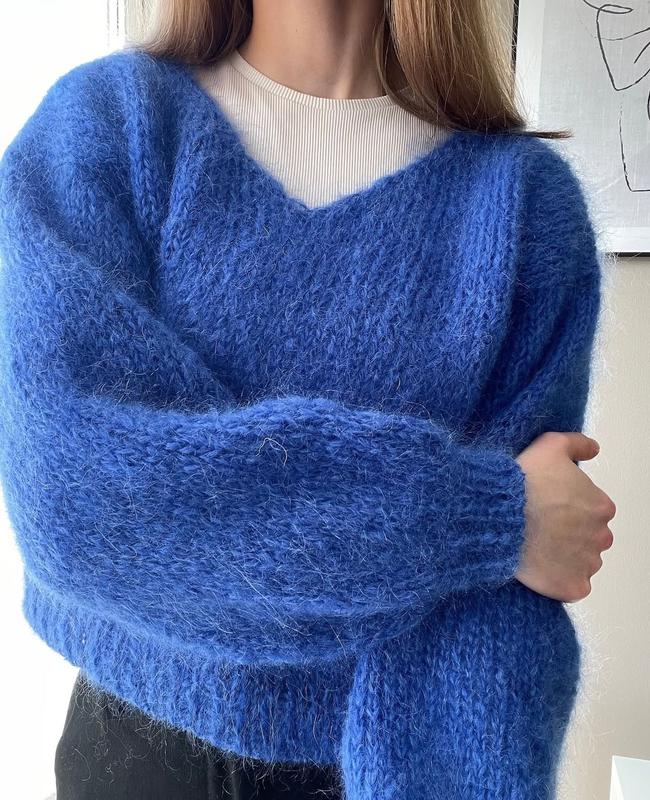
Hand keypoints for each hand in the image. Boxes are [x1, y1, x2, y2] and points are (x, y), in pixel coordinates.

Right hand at [514, 432, 615, 602]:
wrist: (497, 514)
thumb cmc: (523, 480)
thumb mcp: (549, 446)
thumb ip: (577, 444)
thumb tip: (593, 450)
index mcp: (600, 506)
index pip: (592, 509)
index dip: (567, 506)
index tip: (545, 504)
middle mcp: (601, 536)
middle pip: (589, 536)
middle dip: (569, 532)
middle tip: (539, 526)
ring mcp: (587, 564)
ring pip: (581, 561)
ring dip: (565, 556)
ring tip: (535, 546)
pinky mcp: (571, 587)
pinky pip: (572, 586)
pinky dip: (560, 580)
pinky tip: (539, 567)